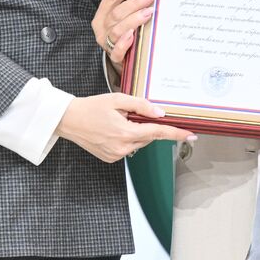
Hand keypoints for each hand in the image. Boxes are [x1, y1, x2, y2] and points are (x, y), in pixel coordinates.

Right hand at [56, 93, 195, 162]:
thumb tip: (160, 113)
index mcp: (125, 132)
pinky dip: (126, 138)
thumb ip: (141, 106)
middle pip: (148, 137)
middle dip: (146, 125)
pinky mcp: (110, 159)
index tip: (190, 135)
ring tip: (117, 120)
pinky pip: (128, 148)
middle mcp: (122, 148)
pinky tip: (113, 129)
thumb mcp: (118, 100)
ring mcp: (116, 155)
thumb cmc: (91, 107)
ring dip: (135, 132)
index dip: (176, 133)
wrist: (69, 120)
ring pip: (138, 143)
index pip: (157, 133)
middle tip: (130, 113)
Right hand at [92, 0, 155, 65]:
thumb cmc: (126, 34)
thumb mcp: (125, 18)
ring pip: (117, 29)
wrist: (122, 62)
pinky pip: (117, 51)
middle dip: (134, 1)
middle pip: (116, 12)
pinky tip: (132, 36)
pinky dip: (124, 43)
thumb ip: (132, 5)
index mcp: (102, 15)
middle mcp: (102, 28)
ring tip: (149, 12)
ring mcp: (106, 43)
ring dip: (133, 19)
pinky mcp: (114, 58)